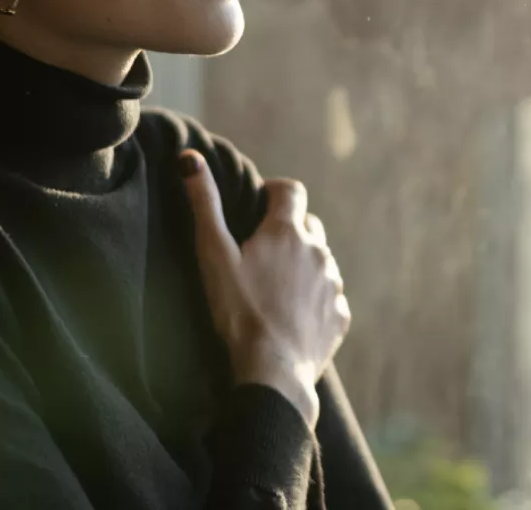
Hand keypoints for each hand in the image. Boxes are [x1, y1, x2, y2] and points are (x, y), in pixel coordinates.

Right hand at [180, 150, 349, 427]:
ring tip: (275, 289)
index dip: (275, 192)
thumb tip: (190, 158)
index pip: (291, 190)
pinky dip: (315, 299)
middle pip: (308, 226)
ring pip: (321, 261)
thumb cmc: (238, 312)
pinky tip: (292, 316)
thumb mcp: (214, 256)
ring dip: (303, 266)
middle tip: (262, 252)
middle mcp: (318, 252)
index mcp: (288, 232)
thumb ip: (203, 205)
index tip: (260, 204)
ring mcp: (333, 284)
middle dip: (289, 230)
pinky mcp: (340, 316)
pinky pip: (330, 297)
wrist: (272, 372)